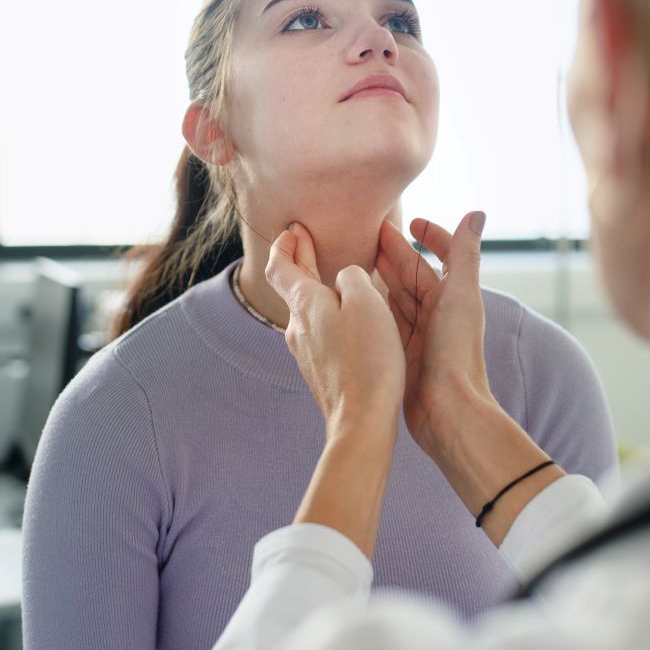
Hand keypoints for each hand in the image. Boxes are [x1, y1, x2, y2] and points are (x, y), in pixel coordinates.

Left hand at [265, 222, 405, 435]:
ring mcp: (306, 352)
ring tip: (328, 274)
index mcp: (305, 304)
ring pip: (306, 311)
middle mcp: (298, 327)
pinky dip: (325, 314)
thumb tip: (343, 278)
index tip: (293, 229)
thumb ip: (352, 278)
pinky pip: (318, 332)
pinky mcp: (319, 372)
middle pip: (292, 286)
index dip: (286, 244)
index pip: (281, 266)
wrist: (361, 420)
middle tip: (303, 237)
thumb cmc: (368, 358)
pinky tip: (342, 318)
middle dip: (299, 258)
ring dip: (313, 287)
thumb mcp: (366, 301)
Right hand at [375, 211, 495, 455]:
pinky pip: (386, 320)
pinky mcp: (401, 352)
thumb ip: (465, 254)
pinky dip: (374, 305)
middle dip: (395, 251)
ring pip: (397, 294)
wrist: (446, 409)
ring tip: (357, 256)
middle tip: (369, 230)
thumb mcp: (460, 295)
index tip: (412, 222)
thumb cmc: (455, 351)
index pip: (443, 255)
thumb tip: (477, 213)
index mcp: (455, 295)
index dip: (431, 236)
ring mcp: (419, 332)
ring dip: (382, 274)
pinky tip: (357, 296)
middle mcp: (438, 312)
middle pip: (413, 272)